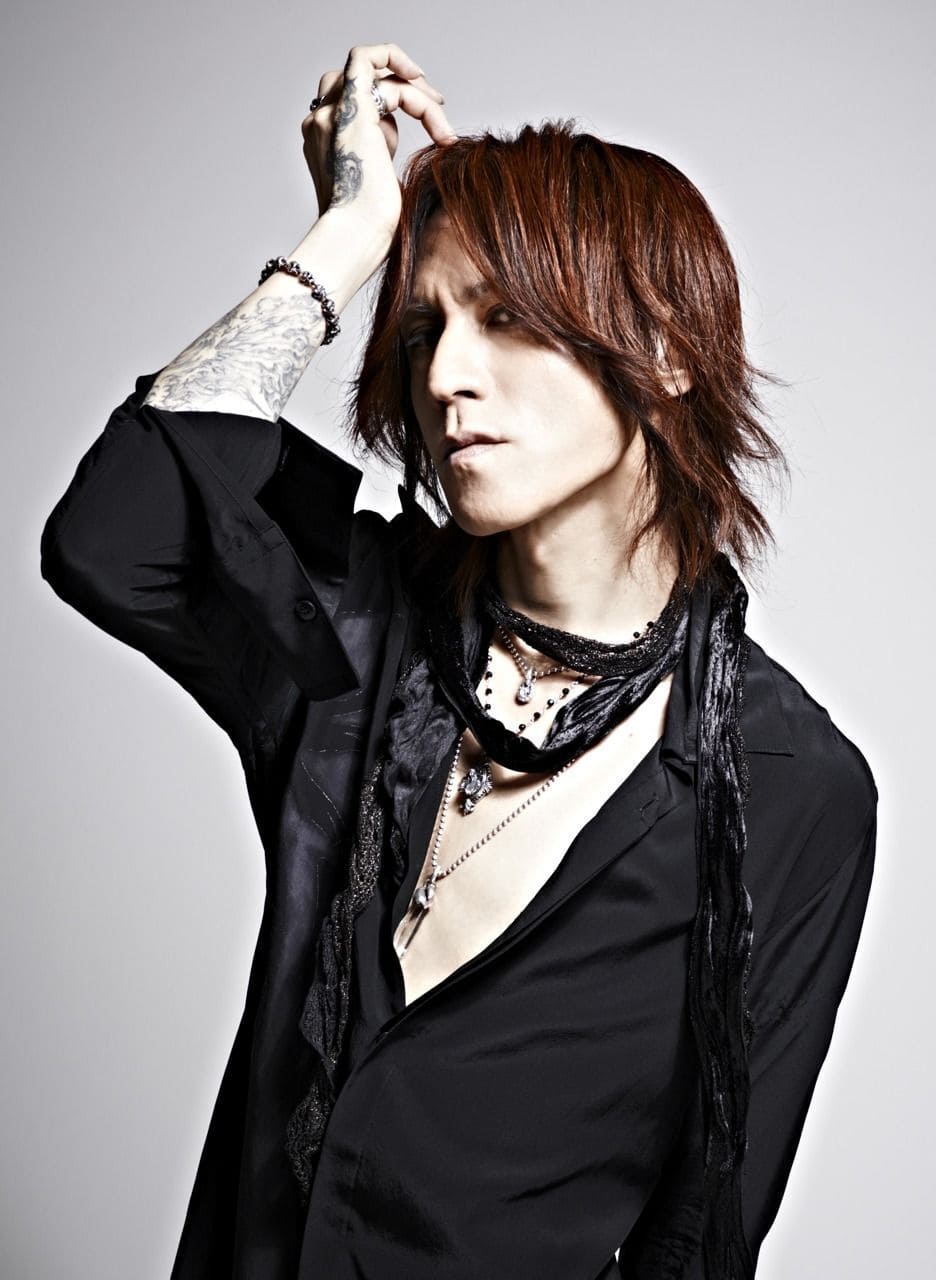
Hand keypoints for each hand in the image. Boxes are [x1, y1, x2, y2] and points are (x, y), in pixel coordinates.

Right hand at [302, 42, 455, 243]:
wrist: (358, 241)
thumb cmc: (372, 232)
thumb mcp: (381, 187)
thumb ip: (383, 158)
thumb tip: (406, 141)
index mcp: (326, 144)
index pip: (355, 102)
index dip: (395, 104)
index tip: (429, 123)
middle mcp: (320, 124)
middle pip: (357, 79)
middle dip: (401, 86)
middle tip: (438, 107)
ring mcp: (330, 115)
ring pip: (370, 73)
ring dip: (412, 90)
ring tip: (440, 119)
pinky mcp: (350, 110)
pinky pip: (368, 58)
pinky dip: (401, 64)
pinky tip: (428, 94)